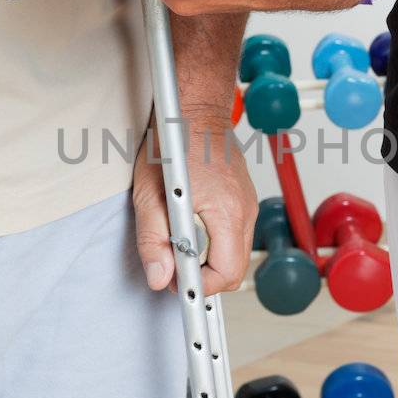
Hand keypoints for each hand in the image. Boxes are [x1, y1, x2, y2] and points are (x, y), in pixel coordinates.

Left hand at [132, 122, 257, 297]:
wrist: (194, 111)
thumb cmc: (173, 144)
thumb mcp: (149, 196)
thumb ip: (153, 241)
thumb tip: (160, 278)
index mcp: (226, 213)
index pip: (227, 274)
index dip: (199, 286)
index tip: (176, 280)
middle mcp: (245, 211)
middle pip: (235, 269)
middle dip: (204, 276)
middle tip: (174, 264)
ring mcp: (248, 204)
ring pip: (236, 253)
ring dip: (209, 259)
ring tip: (181, 242)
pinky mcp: (245, 199)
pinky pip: (236, 235)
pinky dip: (216, 241)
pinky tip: (192, 226)